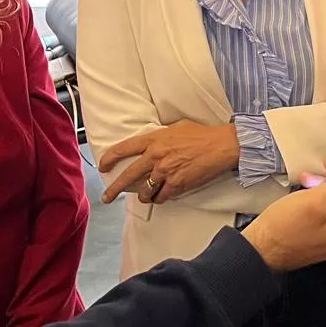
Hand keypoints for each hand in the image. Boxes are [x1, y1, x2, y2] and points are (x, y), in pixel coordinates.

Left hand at [98, 120, 238, 204]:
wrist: (222, 145)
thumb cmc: (203, 134)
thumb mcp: (177, 127)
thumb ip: (161, 136)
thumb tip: (153, 143)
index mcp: (154, 139)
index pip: (124, 149)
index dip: (109, 159)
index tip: (103, 166)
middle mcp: (156, 156)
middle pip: (128, 176)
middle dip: (114, 189)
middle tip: (107, 197)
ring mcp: (166, 172)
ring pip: (145, 191)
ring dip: (144, 196)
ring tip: (145, 197)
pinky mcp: (177, 184)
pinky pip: (162, 197)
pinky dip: (160, 198)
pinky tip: (162, 197)